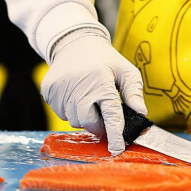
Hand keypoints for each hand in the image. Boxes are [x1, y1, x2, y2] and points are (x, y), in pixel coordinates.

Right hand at [41, 28, 146, 154]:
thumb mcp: (126, 71)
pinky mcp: (49, 91)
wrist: (74, 42)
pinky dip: (70, 109)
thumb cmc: (104, 59)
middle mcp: (79, 87)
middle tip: (103, 115)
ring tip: (88, 97)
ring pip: (73, 120)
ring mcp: (61, 90)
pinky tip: (75, 94)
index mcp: (102, 82)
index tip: (117, 149)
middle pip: (88, 123)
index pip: (110, 115)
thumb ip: (134, 93)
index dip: (114, 134)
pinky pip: (61, 112)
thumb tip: (141, 114)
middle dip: (98, 125)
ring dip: (83, 116)